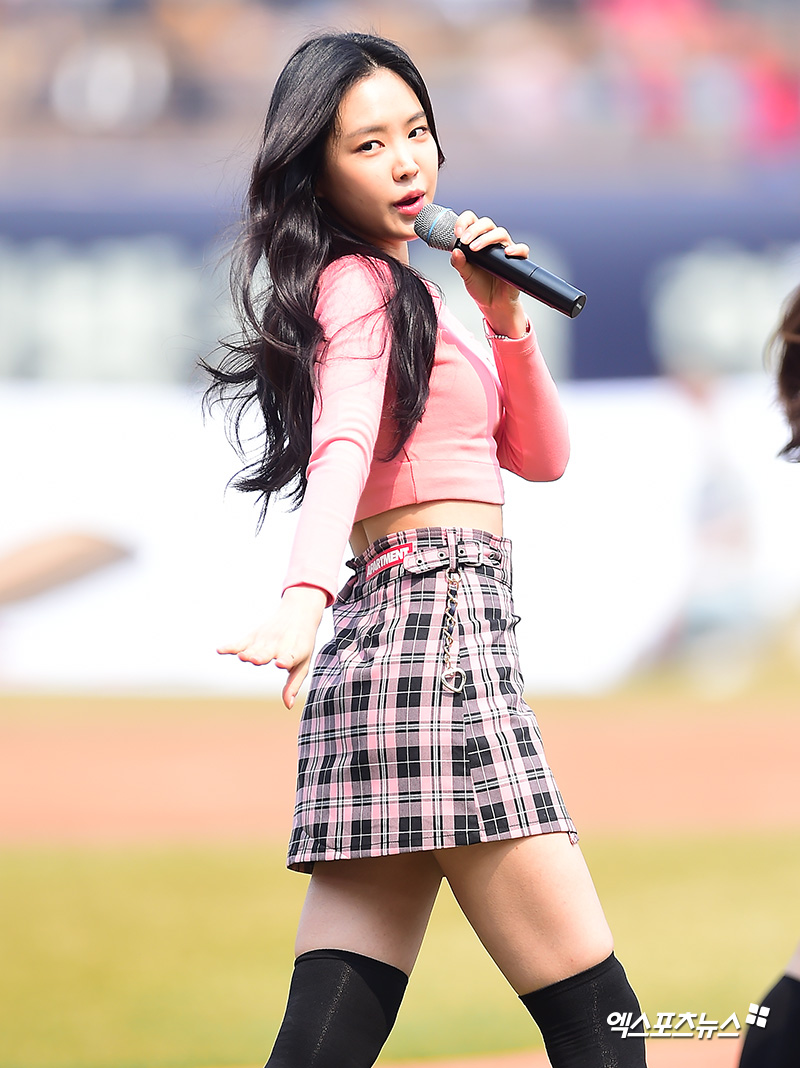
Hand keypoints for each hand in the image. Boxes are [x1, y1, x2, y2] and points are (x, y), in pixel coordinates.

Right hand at [217, 585, 327, 709]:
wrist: (298, 613)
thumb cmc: (302, 645)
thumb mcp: (303, 663)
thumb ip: (294, 684)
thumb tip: (288, 706)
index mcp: (296, 650)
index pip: (291, 656)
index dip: (285, 660)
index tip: (281, 663)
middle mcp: (280, 643)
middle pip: (268, 652)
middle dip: (261, 656)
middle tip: (255, 659)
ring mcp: (266, 639)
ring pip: (253, 648)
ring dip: (246, 652)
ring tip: (242, 656)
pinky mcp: (254, 635)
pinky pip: (240, 642)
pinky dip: (231, 646)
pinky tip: (220, 650)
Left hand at [450, 210, 529, 338]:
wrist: (493, 303)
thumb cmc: (480, 287)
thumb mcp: (465, 275)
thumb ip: (459, 263)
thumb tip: (455, 251)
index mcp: (477, 240)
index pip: (472, 221)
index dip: (464, 222)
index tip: (457, 232)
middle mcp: (492, 242)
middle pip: (487, 223)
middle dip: (474, 229)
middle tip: (465, 240)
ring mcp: (505, 249)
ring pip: (501, 233)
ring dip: (487, 238)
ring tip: (476, 248)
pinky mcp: (517, 260)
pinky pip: (522, 249)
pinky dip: (516, 248)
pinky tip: (507, 252)